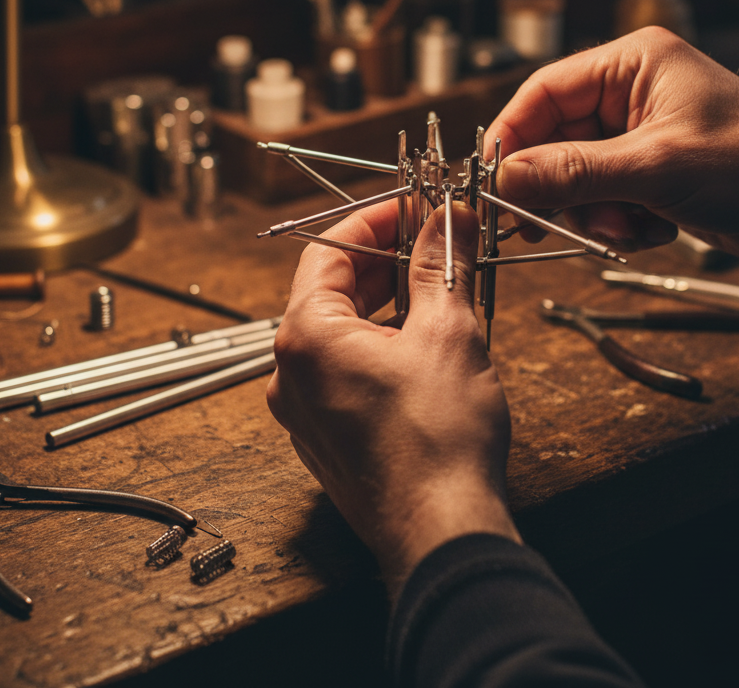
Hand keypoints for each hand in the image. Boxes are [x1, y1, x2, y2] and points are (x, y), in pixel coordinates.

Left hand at [266, 199, 519, 596]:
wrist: (442, 532)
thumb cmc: (438, 441)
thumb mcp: (448, 331)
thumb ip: (441, 265)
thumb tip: (448, 220)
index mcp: (305, 338)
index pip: (328, 249)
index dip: (375, 221)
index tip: (414, 207)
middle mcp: (291, 373)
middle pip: (332, 288)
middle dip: (387, 260)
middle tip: (434, 240)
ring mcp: (305, 409)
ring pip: (342, 330)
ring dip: (388, 300)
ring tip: (439, 286)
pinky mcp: (329, 434)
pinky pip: (347, 369)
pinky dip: (381, 341)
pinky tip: (425, 339)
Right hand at [487, 27, 738, 274]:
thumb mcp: (656, 166)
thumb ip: (574, 172)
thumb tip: (504, 178)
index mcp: (631, 64)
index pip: (544, 92)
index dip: (512, 137)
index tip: (492, 180)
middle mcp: (629, 92)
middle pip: (554, 139)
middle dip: (559, 187)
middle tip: (543, 225)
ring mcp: (638, 133)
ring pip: (575, 175)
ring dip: (592, 210)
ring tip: (627, 227)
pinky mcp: (649, 169)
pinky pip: (602, 196)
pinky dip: (617, 220)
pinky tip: (651, 228)